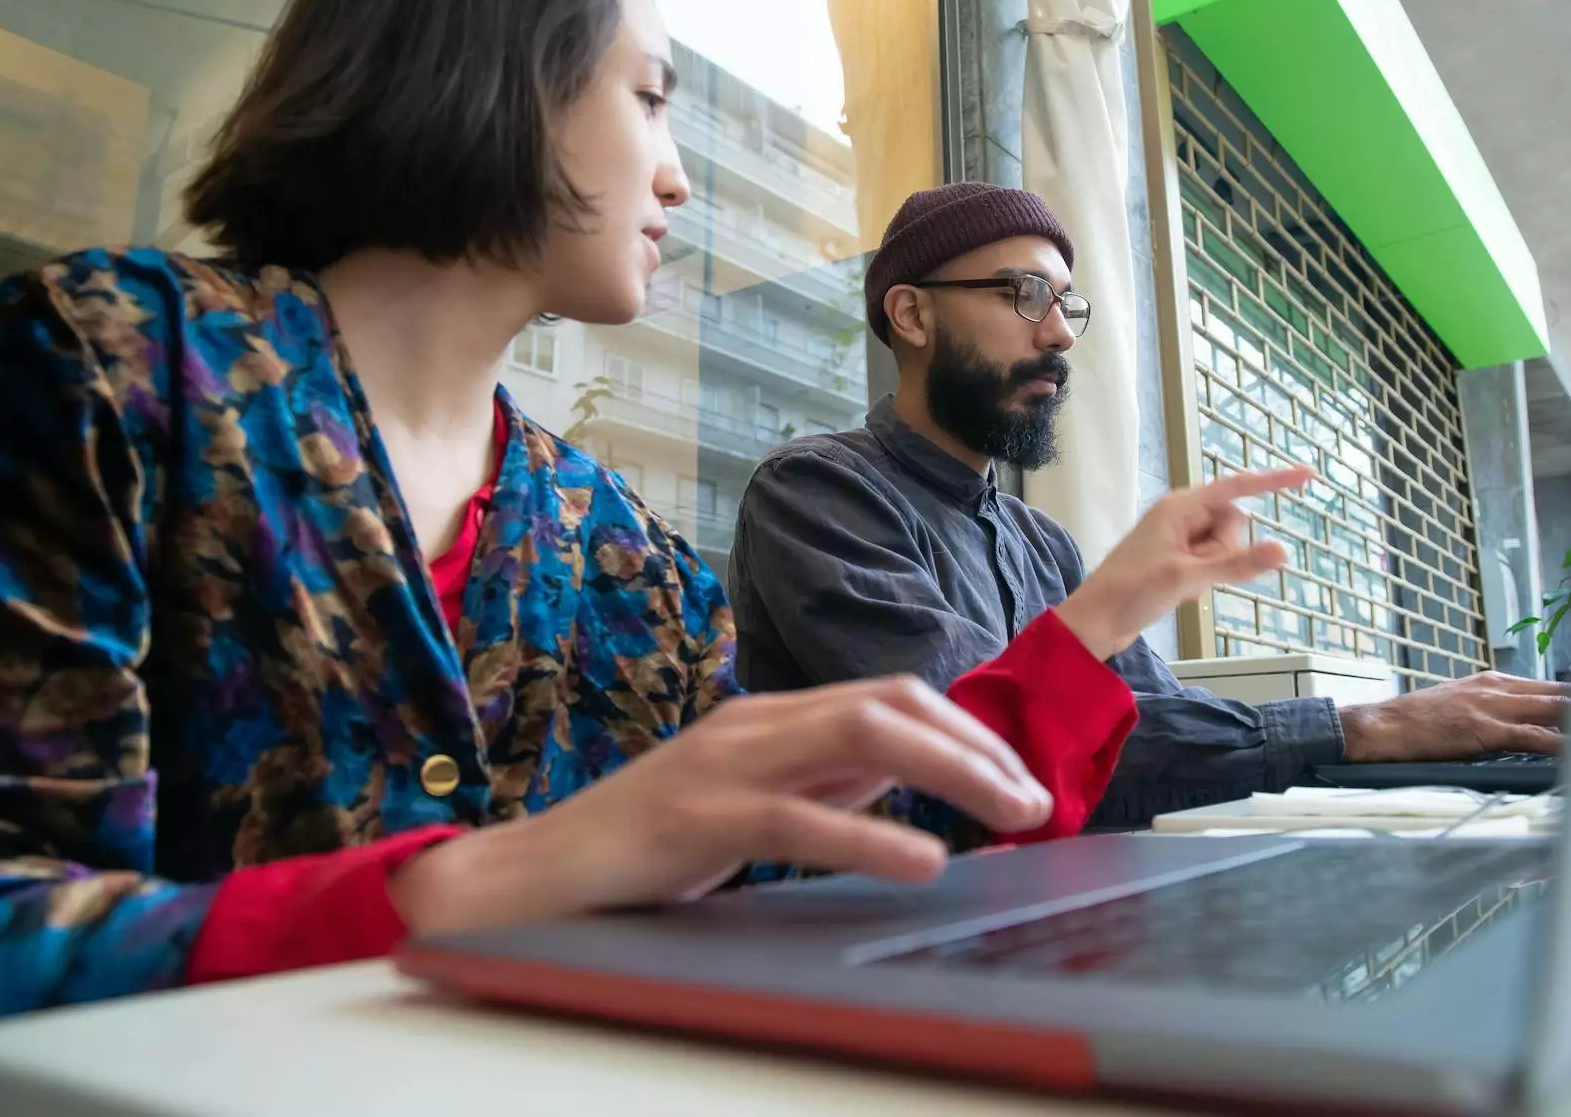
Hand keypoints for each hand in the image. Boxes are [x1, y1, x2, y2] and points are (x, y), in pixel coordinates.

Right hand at [387, 676, 1052, 936]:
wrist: (537, 872)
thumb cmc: (648, 844)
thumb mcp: (754, 800)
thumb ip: (825, 780)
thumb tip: (909, 775)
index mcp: (774, 717)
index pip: (892, 697)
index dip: (966, 732)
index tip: (1017, 780)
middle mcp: (758, 722)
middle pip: (891, 703)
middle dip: (975, 745)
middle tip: (1032, 801)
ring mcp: (726, 763)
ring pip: (861, 738)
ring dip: (950, 771)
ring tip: (1008, 815)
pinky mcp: (698, 817)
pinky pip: (799, 818)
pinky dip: (870, 838)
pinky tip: (922, 862)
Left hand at [1055, 465, 1315, 660]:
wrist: (1096, 623)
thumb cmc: (1132, 592)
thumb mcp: (1188, 577)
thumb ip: (1237, 564)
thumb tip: (1283, 550)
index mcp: (1181, 506)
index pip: (1238, 488)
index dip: (1274, 481)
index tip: (1310, 475)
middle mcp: (1182, 516)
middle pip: (1235, 523)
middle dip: (1226, 550)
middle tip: (1191, 571)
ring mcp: (1181, 540)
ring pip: (1226, 547)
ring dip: (1215, 568)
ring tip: (1181, 583)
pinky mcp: (1180, 562)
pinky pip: (1213, 564)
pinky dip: (1207, 578)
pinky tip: (1181, 592)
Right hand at [1338, 673, 1570, 761]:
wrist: (1382, 726)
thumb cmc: (1414, 721)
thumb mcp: (1456, 705)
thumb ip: (1489, 710)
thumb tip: (1521, 726)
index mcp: (1492, 681)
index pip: (1551, 686)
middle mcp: (1498, 688)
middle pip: (1562, 694)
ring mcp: (1493, 707)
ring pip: (1555, 710)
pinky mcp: (1486, 729)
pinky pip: (1535, 737)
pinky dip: (1562, 745)